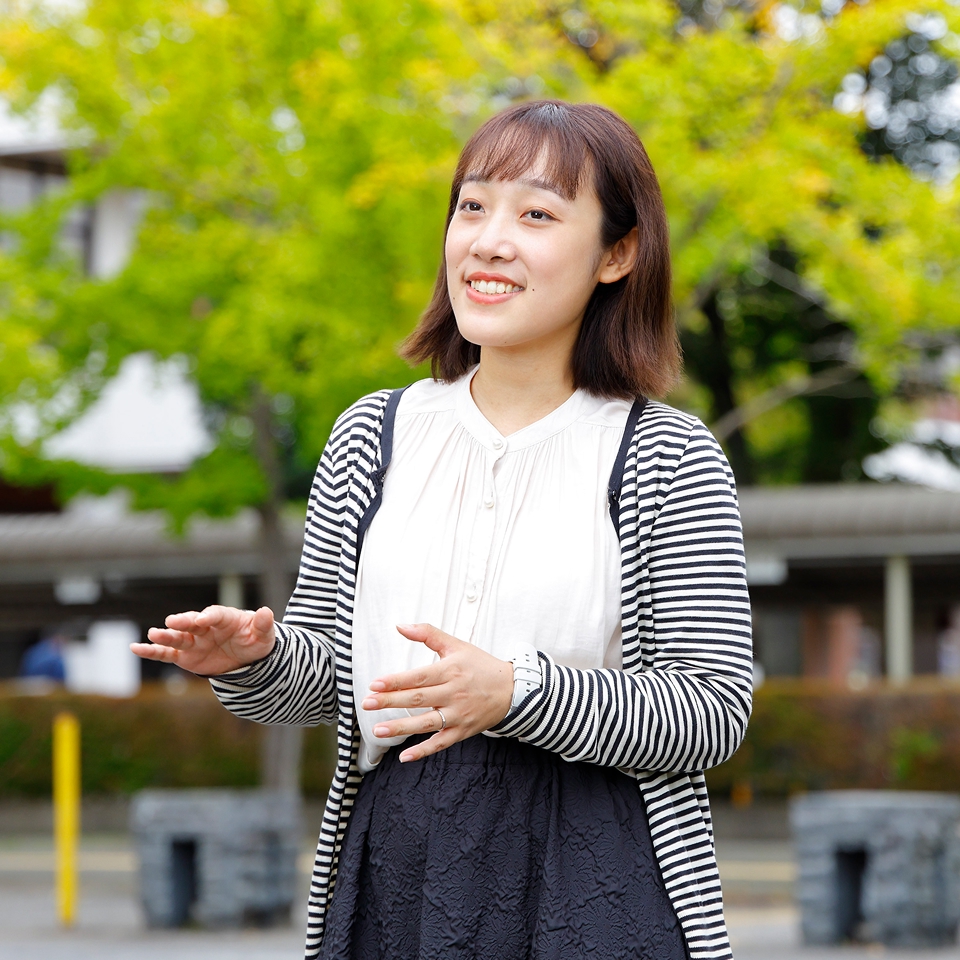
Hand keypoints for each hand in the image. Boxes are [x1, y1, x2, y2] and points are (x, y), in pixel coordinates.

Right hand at [133, 605, 276, 676]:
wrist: (247, 658)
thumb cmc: (255, 641)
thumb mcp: (264, 636)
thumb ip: (263, 625)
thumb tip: (267, 612)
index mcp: (225, 618)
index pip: (216, 614)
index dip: (210, 616)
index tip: (203, 619)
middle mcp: (206, 627)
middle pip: (192, 622)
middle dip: (183, 621)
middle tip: (173, 621)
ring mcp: (194, 641)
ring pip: (177, 637)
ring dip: (165, 635)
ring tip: (153, 634)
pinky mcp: (184, 655)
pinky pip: (166, 654)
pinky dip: (152, 651)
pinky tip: (135, 647)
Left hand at [361, 623, 513, 761]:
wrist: (512, 690)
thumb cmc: (480, 665)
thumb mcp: (456, 645)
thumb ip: (428, 634)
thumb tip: (401, 626)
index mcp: (451, 671)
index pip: (419, 677)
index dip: (396, 681)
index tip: (375, 684)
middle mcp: (454, 693)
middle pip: (418, 699)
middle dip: (390, 701)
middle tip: (367, 703)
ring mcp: (458, 715)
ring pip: (426, 723)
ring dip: (401, 727)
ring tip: (378, 729)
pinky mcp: (462, 731)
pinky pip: (441, 743)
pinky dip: (423, 750)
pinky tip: (404, 756)